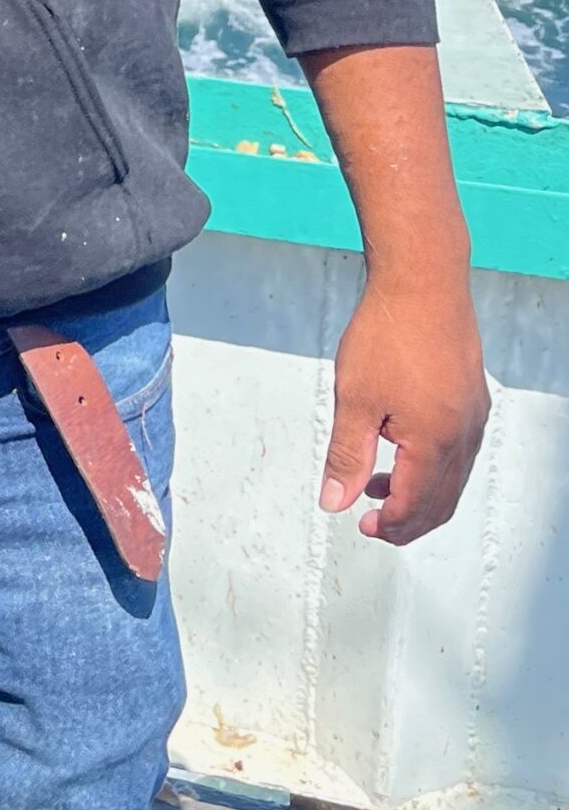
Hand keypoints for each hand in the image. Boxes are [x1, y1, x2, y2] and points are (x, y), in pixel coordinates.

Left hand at [319, 270, 488, 544]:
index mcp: (434, 442)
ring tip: (377, 484)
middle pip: (441, 500)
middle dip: (408, 519)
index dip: (390, 526)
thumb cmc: (388, 335)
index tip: (362, 527)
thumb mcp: (354, 400)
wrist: (423, 282)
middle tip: (374, 522)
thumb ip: (346, 456)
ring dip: (419, 492)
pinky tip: (401, 448)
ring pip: (452, 477)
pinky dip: (432, 465)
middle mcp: (463, 434)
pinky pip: (459, 450)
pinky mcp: (472, 397)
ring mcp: (473, 415)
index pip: (416, 506)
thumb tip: (335, 502)